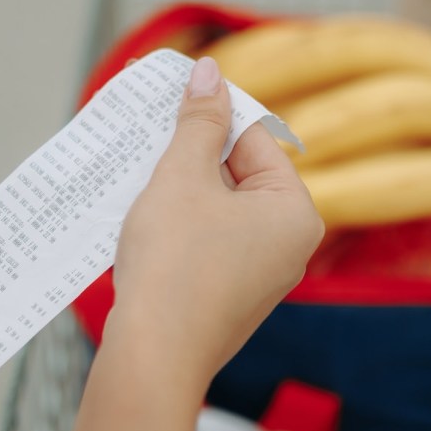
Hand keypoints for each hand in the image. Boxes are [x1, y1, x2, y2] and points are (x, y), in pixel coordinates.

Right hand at [109, 56, 323, 383]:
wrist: (153, 357)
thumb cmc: (174, 265)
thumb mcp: (182, 177)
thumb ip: (198, 122)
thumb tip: (210, 73)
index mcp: (295, 211)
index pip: (253, 138)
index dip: (207, 116)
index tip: (167, 99)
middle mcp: (288, 245)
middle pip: (236, 174)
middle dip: (188, 158)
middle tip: (143, 141)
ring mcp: (260, 276)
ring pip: (216, 211)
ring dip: (176, 192)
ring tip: (135, 182)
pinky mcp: (228, 298)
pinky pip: (205, 245)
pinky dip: (175, 229)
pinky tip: (140, 225)